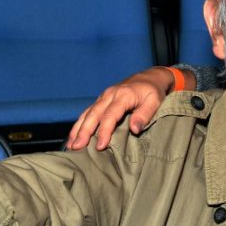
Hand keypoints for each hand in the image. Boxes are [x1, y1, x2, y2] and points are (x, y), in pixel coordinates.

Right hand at [67, 67, 187, 150]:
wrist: (149, 77)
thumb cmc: (153, 92)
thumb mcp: (155, 102)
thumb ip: (144, 115)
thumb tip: (134, 129)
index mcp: (122, 96)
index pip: (110, 115)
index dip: (104, 131)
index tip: (100, 146)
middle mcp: (109, 95)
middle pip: (93, 114)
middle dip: (84, 132)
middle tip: (77, 148)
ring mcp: (103, 97)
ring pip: (87, 113)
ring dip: (77, 129)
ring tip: (71, 145)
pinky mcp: (101, 100)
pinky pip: (87, 112)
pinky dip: (79, 124)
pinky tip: (74, 136)